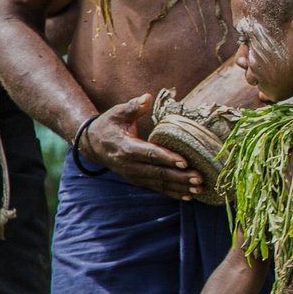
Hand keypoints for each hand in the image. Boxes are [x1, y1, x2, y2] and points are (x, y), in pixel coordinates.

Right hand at [83, 94, 206, 199]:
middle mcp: (130, 166)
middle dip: (180, 177)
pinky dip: (173, 193)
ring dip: (180, 187)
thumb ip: (133, 107)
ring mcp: (134, 176)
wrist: (93, 145)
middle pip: (158, 173)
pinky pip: (157, 188)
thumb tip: (148, 97)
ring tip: (199, 189)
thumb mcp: (117, 113)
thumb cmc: (109, 125)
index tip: (185, 161)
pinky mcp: (138, 181)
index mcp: (126, 148)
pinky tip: (189, 196)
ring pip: (159, 184)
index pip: (149, 154)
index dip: (167, 158)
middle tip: (199, 178)